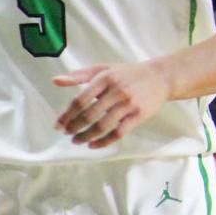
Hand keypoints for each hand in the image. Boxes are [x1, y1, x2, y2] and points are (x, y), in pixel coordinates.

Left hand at [53, 61, 171, 147]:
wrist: (160, 77)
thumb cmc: (126, 73)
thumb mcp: (103, 69)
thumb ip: (78, 75)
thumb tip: (55, 81)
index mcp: (105, 78)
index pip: (80, 100)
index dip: (66, 115)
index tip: (58, 125)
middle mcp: (117, 90)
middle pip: (89, 114)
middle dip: (74, 127)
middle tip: (66, 133)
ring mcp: (129, 104)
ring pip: (103, 126)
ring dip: (86, 136)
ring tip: (76, 141)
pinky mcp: (139, 115)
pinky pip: (118, 133)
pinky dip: (103, 142)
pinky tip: (92, 145)